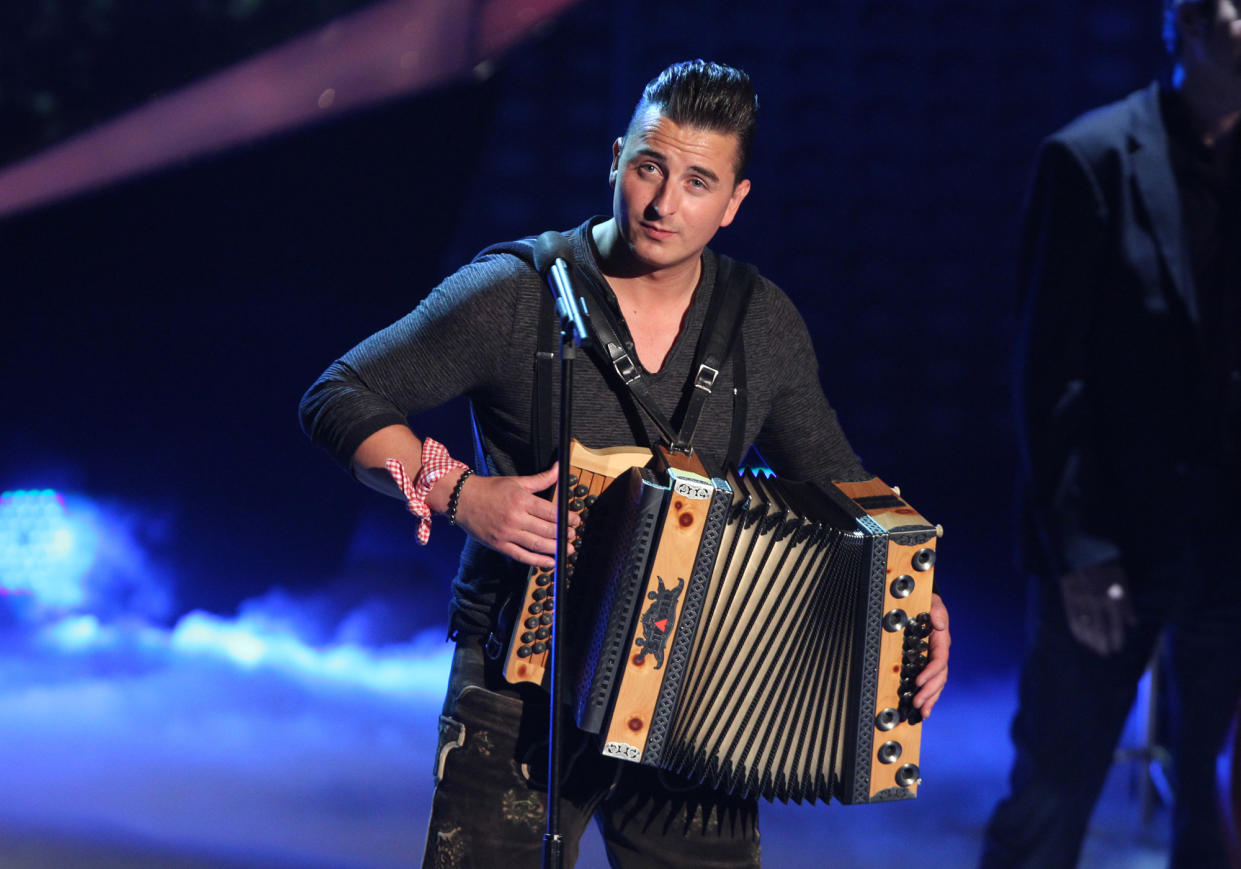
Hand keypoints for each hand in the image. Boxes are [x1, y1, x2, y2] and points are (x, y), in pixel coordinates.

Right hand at [446, 463, 579, 568]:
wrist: (462, 500)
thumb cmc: (489, 489)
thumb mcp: (517, 481)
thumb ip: (541, 479)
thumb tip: (559, 469)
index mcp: (521, 500)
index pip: (550, 512)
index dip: (566, 518)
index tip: (575, 520)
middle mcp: (515, 518)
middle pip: (547, 530)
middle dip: (563, 534)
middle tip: (572, 535)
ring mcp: (507, 533)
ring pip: (537, 544)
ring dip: (556, 548)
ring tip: (567, 549)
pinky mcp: (499, 545)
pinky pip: (522, 556)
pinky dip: (538, 561)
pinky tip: (550, 562)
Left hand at [913, 592, 948, 717]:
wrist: (926, 606)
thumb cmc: (929, 604)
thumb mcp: (933, 602)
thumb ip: (937, 610)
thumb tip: (939, 624)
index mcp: (941, 642)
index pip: (939, 661)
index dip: (930, 673)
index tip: (919, 682)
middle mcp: (940, 654)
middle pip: (939, 678)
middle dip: (929, 692)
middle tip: (918, 704)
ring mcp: (934, 662)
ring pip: (937, 685)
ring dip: (930, 699)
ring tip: (922, 713)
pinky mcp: (926, 666)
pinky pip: (930, 684)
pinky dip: (928, 697)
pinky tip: (923, 709)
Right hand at [1059, 560, 1134, 655]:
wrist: (1077, 549)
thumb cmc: (1103, 561)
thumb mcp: (1121, 576)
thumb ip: (1127, 600)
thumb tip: (1132, 623)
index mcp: (1110, 594)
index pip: (1115, 622)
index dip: (1117, 637)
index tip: (1117, 648)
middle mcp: (1095, 600)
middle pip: (1099, 627)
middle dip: (1103, 643)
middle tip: (1105, 654)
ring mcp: (1080, 599)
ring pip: (1085, 625)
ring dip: (1090, 640)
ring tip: (1094, 649)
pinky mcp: (1068, 597)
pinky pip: (1072, 617)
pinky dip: (1076, 630)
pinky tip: (1080, 638)